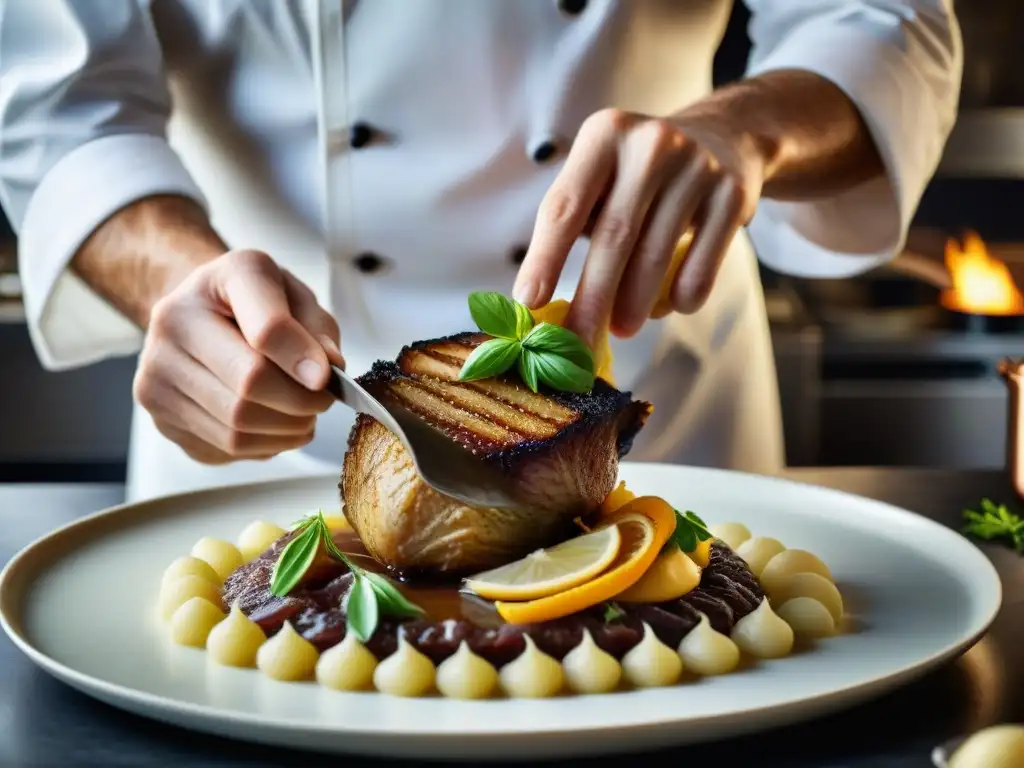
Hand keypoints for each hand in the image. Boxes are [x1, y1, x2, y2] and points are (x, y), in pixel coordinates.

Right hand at [133, 250, 342, 463]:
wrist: (201, 316)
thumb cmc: (255, 305)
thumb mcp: (296, 296)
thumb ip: (316, 328)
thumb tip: (326, 371)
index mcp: (219, 278)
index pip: (265, 328)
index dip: (302, 358)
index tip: (326, 378)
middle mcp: (173, 322)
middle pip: (249, 385)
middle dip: (300, 402)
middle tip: (322, 401)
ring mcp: (157, 374)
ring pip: (237, 427)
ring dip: (285, 430)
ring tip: (302, 415)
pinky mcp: (161, 418)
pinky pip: (225, 448)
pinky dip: (264, 445)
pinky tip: (274, 425)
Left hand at [514, 107, 767, 345]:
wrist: (723, 137)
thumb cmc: (640, 173)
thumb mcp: (602, 173)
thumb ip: (573, 222)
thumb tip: (543, 301)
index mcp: (603, 135)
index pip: (565, 206)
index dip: (544, 258)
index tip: (528, 302)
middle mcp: (650, 144)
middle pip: (613, 235)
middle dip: (592, 297)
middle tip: (577, 342)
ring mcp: (697, 166)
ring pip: (657, 252)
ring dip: (635, 303)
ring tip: (621, 330)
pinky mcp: (733, 193)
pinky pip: (704, 260)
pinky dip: (685, 292)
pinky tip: (672, 307)